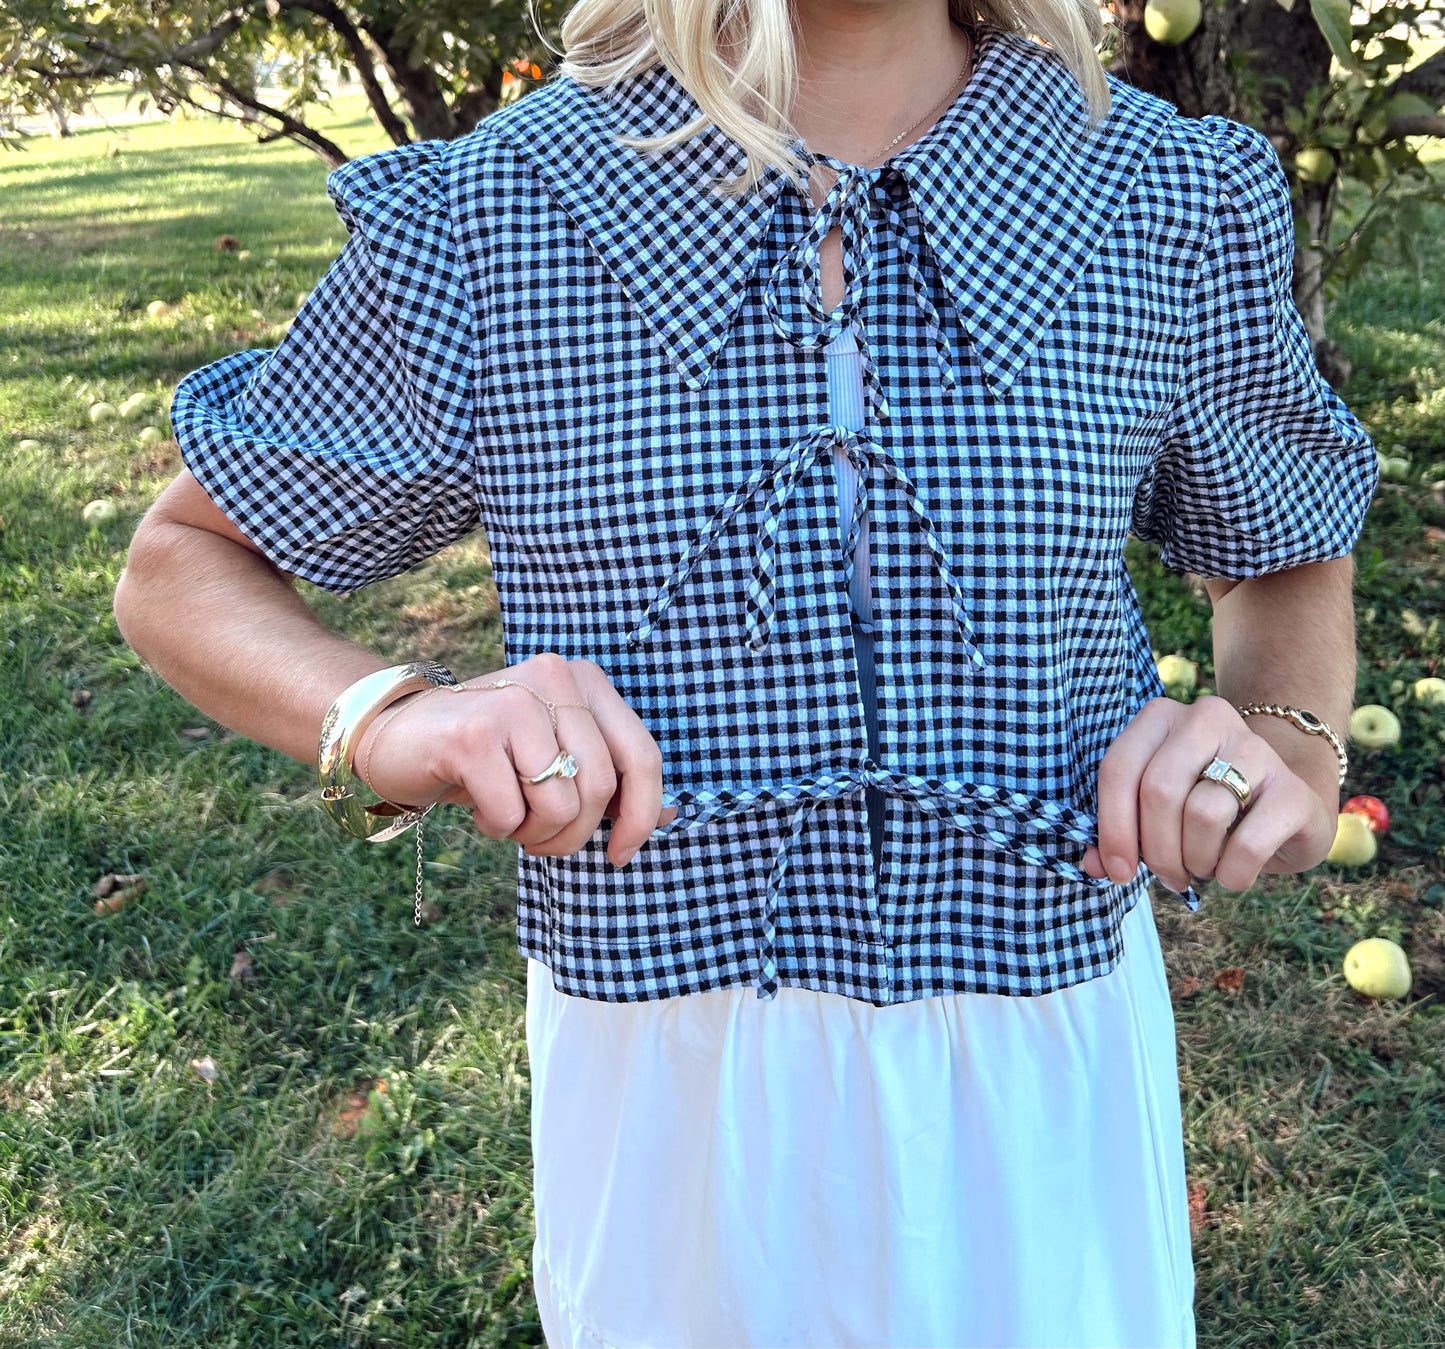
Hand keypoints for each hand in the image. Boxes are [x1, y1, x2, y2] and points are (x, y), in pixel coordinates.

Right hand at [356, 653, 674, 866]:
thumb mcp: (554, 756)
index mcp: (585, 681)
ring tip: (509, 818)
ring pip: (560, 806)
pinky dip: (497, 828)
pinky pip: (510, 813)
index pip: (642, 755)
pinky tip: (478, 806)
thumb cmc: (488, 756)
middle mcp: (554, 678)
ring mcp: (512, 700)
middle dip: (575, 835)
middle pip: (600, 787)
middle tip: (541, 839)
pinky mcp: (473, 733)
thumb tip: (668, 816)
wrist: (396, 735)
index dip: (642, 815)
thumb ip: (608, 778)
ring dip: (534, 834)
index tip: (621, 853)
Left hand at [1081, 696, 1336, 892]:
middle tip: (1168, 875)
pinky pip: (1248, 843)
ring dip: (1195, 860)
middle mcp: (1207, 719)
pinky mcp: (1293, 789)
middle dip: (1156, 849)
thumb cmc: (1203, 807)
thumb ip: (1120, 832)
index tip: (1117, 870)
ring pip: (1202, 815)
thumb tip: (1094, 865)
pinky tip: (1234, 873)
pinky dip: (1232, 873)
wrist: (1285, 808)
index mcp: (1162, 717)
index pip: (1119, 768)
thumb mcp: (1155, 812)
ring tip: (1202, 866)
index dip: (1112, 827)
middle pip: (1159, 791)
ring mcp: (1256, 748)